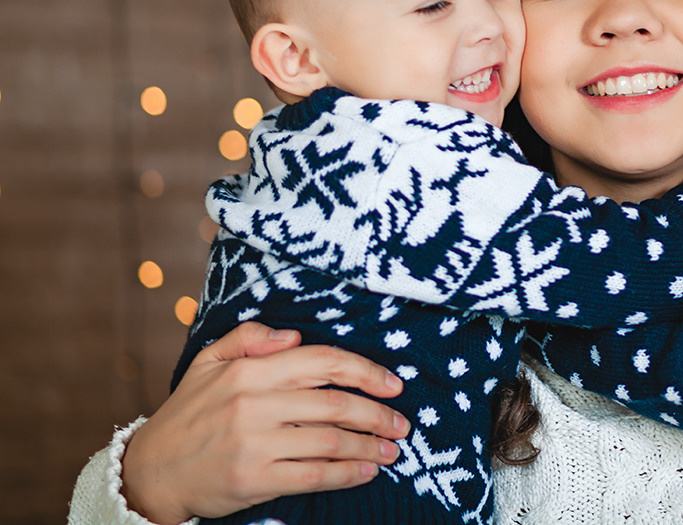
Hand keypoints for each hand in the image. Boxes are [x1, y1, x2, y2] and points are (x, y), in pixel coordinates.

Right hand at [121, 323, 407, 523]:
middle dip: (378, 415)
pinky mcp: (253, 479)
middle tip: (402, 425)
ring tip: (391, 451)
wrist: (149, 472)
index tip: (394, 385)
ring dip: (369, 447)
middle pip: (335, 404)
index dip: (367, 372)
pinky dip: (347, 474)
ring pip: (330, 441)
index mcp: (249, 370)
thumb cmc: (188, 414)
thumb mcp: (208, 362)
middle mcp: (254, 403)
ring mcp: (254, 443)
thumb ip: (249, 338)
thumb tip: (293, 335)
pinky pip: (314, 476)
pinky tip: (366, 472)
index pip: (323, 362)